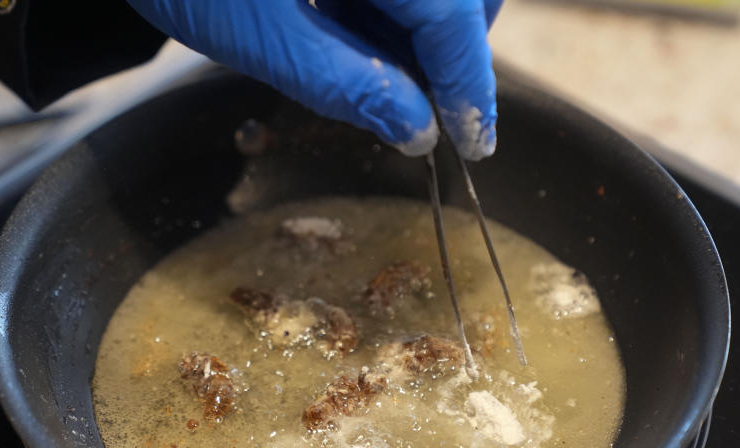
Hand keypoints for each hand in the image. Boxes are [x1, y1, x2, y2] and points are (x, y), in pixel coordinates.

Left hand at [127, 0, 503, 159]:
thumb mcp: (265, 40)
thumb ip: (352, 87)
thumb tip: (418, 130)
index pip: (452, 16)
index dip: (471, 85)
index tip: (474, 141)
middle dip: (452, 49)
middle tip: (422, 107)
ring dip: (419, 30)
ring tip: (372, 72)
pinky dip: (387, 5)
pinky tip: (351, 30)